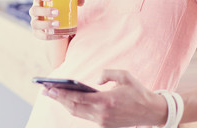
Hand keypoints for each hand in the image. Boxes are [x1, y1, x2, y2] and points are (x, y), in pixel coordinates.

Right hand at [29, 0, 84, 39]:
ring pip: (36, 23)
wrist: (57, 22)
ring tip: (58, 24)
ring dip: (46, 24)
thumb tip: (81, 1)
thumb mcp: (68, 2)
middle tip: (58, 12)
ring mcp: (35, 22)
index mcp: (40, 0)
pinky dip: (52, 37)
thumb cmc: (61, 8)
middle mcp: (35, 11)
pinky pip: (41, 36)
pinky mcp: (37, 33)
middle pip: (34, 10)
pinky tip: (63, 35)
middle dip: (45, 11)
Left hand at [43, 70, 167, 127]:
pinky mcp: (105, 125)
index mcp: (106, 101)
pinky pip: (85, 116)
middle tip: (45, 90)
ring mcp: (103, 121)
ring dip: (63, 104)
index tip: (49, 88)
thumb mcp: (125, 76)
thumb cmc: (138, 91)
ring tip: (53, 95)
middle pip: (73, 107)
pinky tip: (68, 101)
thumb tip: (95, 80)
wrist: (151, 111)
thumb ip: (107, 73)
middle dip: (57, 99)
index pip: (78, 98)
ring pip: (77, 113)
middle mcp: (102, 114)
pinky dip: (75, 108)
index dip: (61, 94)